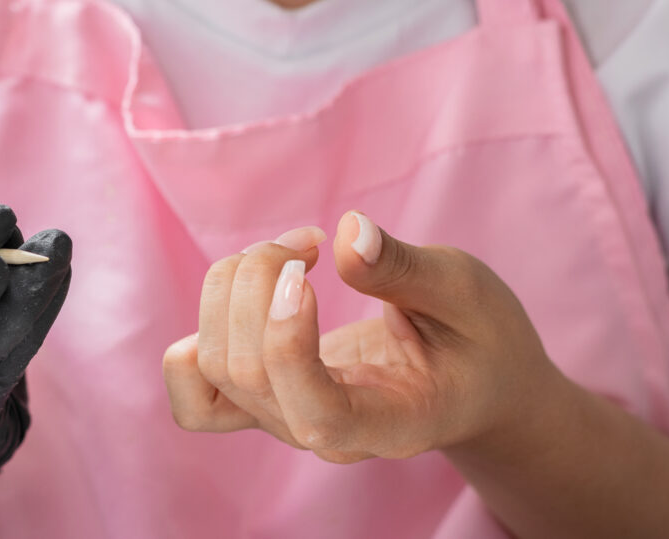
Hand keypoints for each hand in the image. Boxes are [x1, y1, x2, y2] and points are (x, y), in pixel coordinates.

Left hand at [163, 211, 558, 462]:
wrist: (472, 382)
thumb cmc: (478, 340)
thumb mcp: (467, 291)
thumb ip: (406, 268)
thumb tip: (346, 232)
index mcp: (391, 423)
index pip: (315, 414)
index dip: (288, 340)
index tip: (305, 270)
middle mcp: (325, 434)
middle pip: (246, 372)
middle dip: (259, 279)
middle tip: (313, 240)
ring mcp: (286, 420)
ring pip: (211, 367)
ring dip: (230, 287)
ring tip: (288, 254)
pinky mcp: (263, 400)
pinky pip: (195, 397)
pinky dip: (190, 348)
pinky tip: (235, 302)